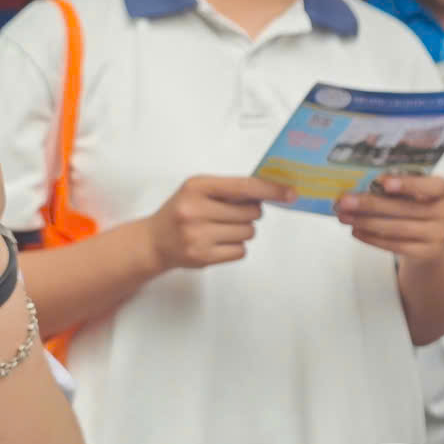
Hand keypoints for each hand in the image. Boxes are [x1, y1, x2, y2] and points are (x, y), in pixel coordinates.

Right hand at [148, 175, 292, 271]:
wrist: (154, 241)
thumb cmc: (180, 212)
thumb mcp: (198, 190)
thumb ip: (230, 189)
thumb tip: (269, 191)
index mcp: (197, 187)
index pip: (244, 186)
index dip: (270, 190)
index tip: (289, 193)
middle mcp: (195, 210)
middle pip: (252, 212)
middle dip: (250, 213)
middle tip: (232, 214)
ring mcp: (198, 235)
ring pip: (248, 232)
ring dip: (241, 231)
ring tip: (220, 228)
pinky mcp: (203, 256)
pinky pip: (241, 251)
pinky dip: (235, 247)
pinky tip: (217, 242)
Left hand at [334, 173, 443, 264]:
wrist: (428, 238)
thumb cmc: (415, 206)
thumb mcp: (412, 192)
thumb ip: (394, 187)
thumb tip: (360, 185)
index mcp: (443, 189)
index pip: (431, 185)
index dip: (408, 184)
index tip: (383, 182)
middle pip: (406, 208)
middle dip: (371, 204)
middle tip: (346, 201)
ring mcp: (438, 234)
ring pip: (398, 228)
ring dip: (367, 222)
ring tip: (345, 217)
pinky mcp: (426, 252)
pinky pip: (396, 245)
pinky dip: (373, 238)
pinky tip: (357, 231)